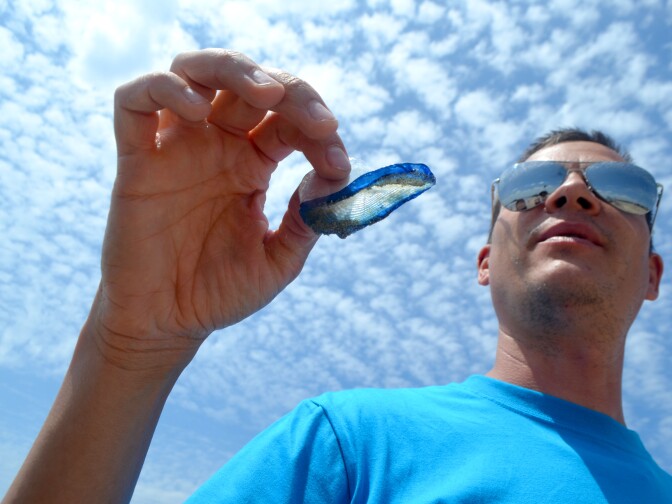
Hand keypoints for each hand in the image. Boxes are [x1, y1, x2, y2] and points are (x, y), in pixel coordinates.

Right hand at [95, 49, 349, 370]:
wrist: (166, 325)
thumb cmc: (219, 293)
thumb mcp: (278, 261)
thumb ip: (306, 221)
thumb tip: (334, 178)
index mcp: (252, 165)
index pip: (289, 122)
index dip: (320, 132)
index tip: (339, 165)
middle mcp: (216, 147)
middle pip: (250, 85)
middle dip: (292, 91)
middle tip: (319, 121)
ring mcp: (177, 149)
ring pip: (195, 72)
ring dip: (234, 69)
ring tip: (267, 93)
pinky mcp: (136, 161)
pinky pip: (135, 103)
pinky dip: (163, 89)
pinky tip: (198, 110)